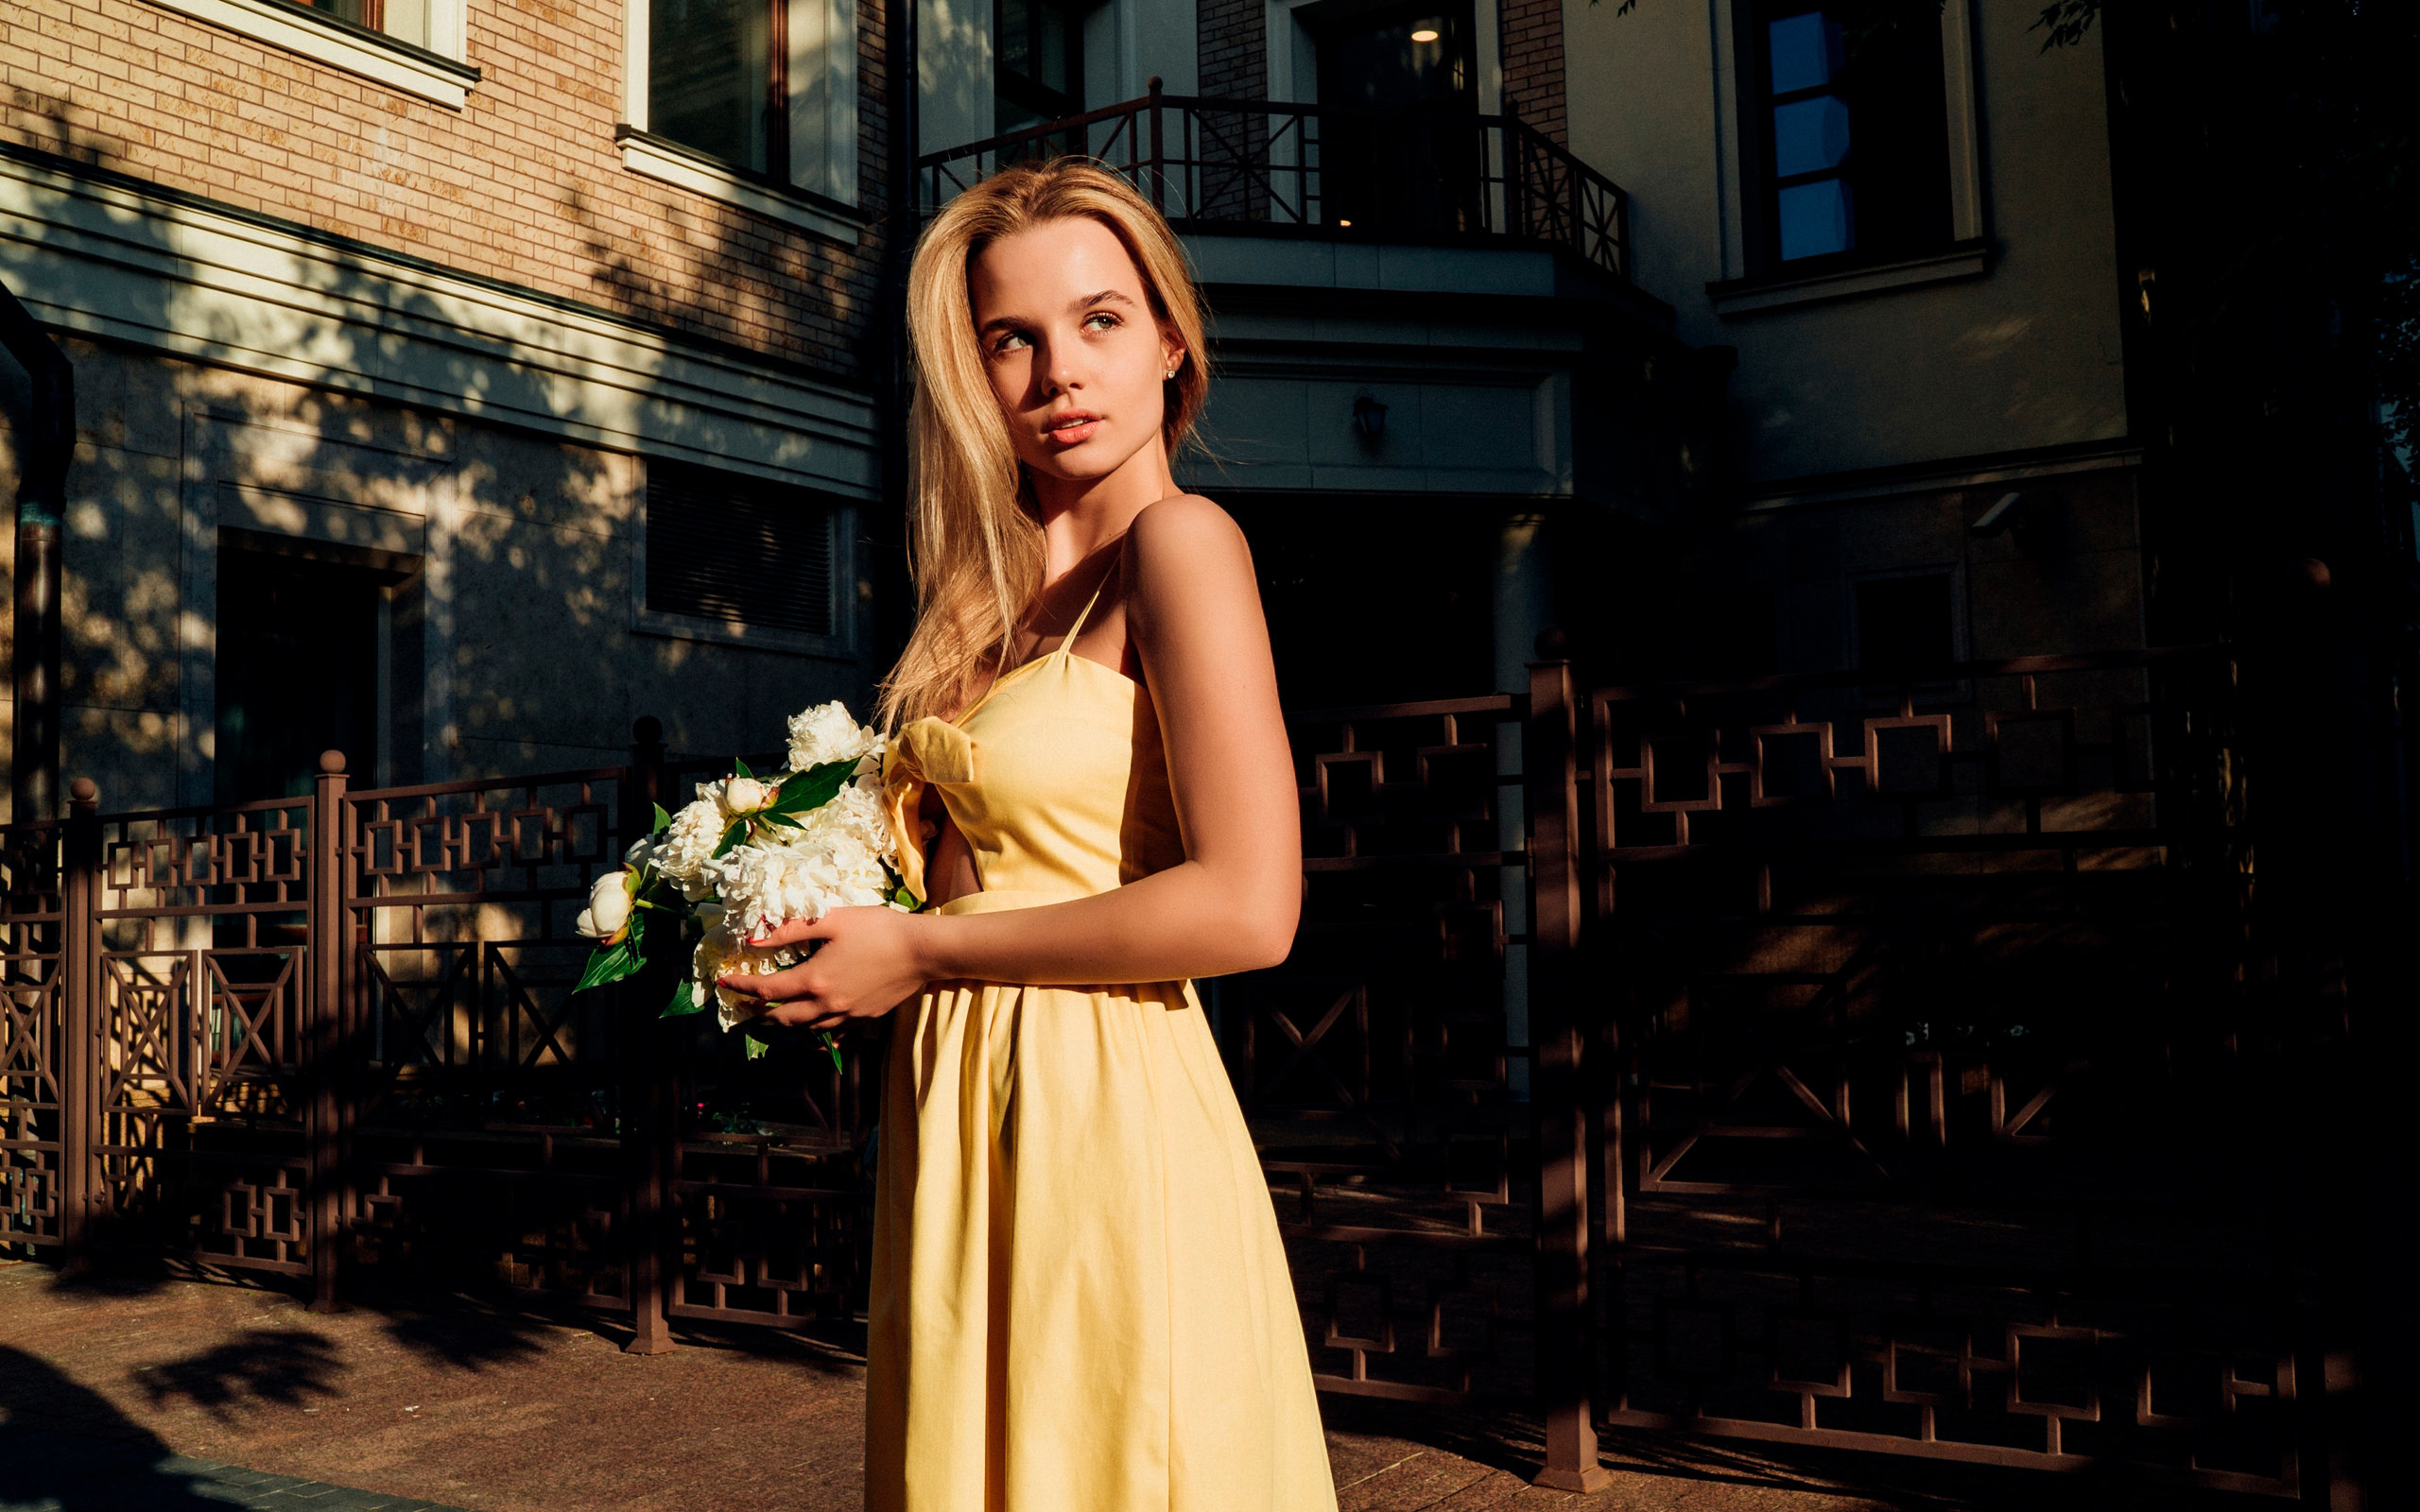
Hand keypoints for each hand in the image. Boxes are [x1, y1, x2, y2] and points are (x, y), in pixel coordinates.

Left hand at [719, 906, 930, 1031]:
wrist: (924, 951)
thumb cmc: (879, 929)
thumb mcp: (833, 920)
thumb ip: (792, 930)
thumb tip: (755, 938)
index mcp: (815, 980)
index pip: (767, 990)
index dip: (741, 987)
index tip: (725, 982)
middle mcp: (826, 1005)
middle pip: (782, 1019)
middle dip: (757, 1014)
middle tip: (742, 1006)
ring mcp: (846, 1016)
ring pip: (805, 1029)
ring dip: (784, 1024)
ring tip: (771, 1016)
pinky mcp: (864, 1019)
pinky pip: (832, 1032)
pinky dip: (815, 1029)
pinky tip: (813, 1024)